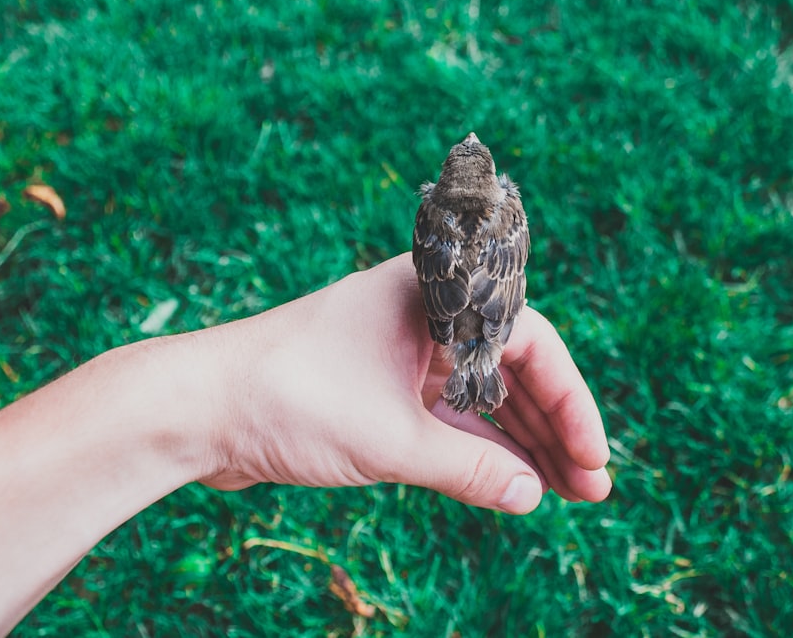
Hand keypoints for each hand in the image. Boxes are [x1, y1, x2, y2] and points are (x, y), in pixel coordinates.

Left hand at [199, 253, 610, 512]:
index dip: (571, 403)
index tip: (595, 457)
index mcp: (433, 295)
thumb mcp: (392, 440)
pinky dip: (477, 447)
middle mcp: (423, 316)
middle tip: (591, 485)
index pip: (530, 343)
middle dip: (553, 429)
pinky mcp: (379, 387)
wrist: (197, 409)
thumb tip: (532, 497)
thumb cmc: (291, 400)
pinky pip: (445, 415)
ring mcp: (401, 352)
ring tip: (565, 491)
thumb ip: (469, 469)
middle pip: (511, 370)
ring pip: (480, 396)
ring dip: (520, 442)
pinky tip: (512, 481)